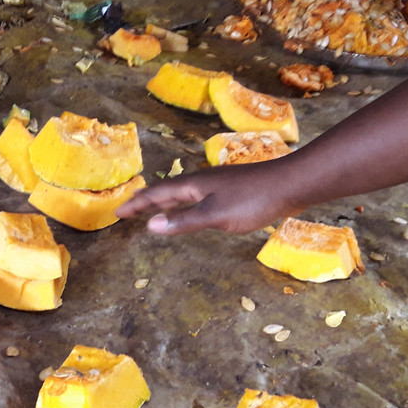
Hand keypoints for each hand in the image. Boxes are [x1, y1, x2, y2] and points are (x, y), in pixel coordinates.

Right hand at [116, 160, 303, 234]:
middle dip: (146, 200)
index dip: (137, 204)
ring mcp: (217, 184)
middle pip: (167, 190)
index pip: (157, 194)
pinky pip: (197, 197)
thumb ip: (183, 221)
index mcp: (193, 185)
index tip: (117, 212)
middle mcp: (201, 181)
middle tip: (128, 209)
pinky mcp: (231, 190)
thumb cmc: (252, 201)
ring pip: (182, 193)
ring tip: (154, 209)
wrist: (290, 185)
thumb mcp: (215, 216)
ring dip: (165, 202)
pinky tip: (193, 210)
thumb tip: (150, 226)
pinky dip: (184, 204)